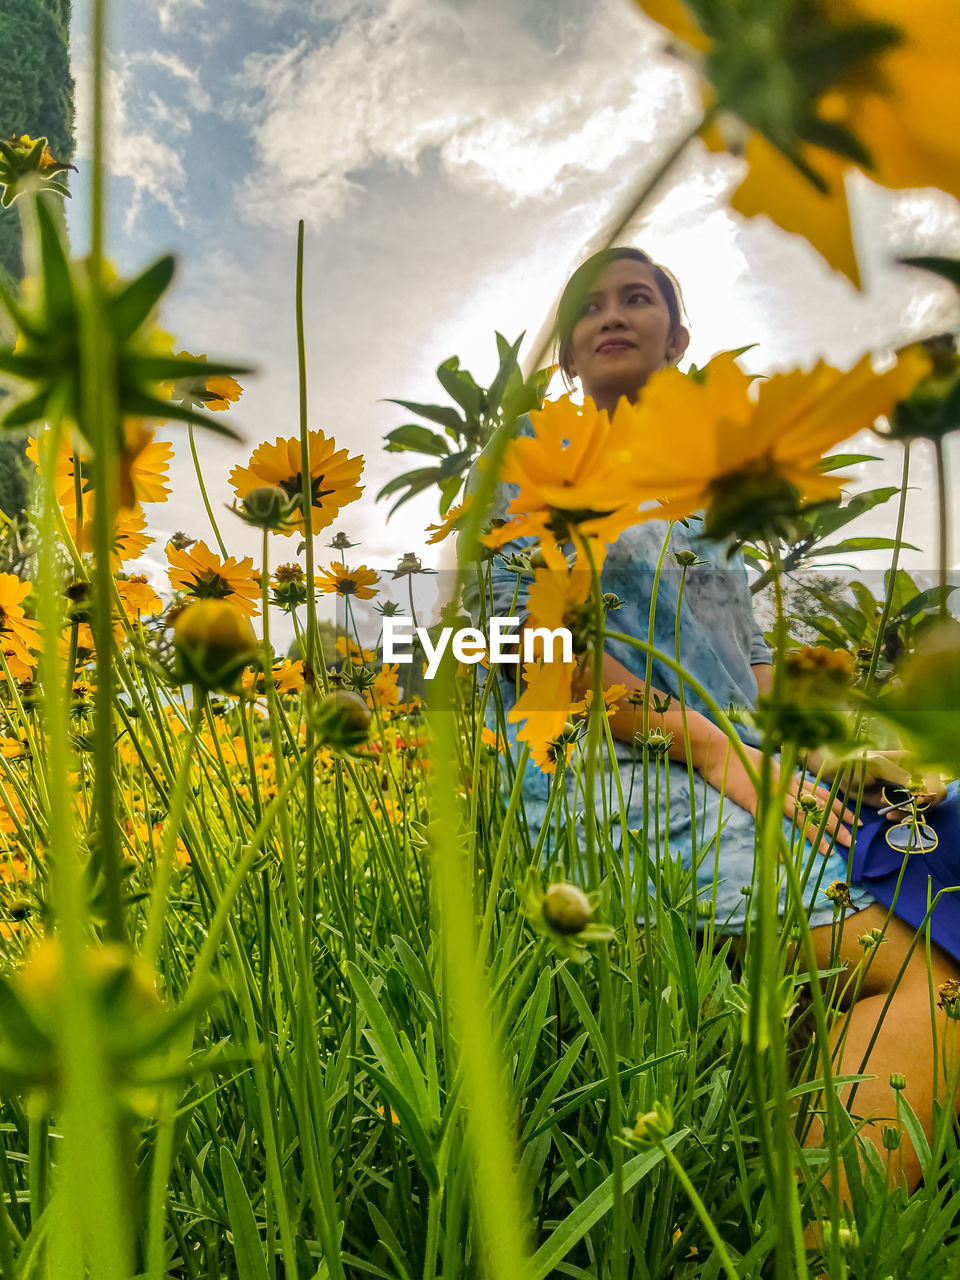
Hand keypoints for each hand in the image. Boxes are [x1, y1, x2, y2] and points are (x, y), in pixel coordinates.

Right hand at [698, 737, 860, 856]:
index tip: (855, 821)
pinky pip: (769, 823)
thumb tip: (791, 787)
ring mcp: (770, 792)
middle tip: (852, 840)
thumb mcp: (766, 764)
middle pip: (817, 805)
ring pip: (801, 815)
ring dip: (816, 834)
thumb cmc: (738, 756)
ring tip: (830, 850)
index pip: (821, 793)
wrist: (717, 750)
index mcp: (789, 776)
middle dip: (837, 824)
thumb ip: (780, 776)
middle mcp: (785, 784)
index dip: (840, 808)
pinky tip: (784, 859)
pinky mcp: (753, 801)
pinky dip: (777, 841)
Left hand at [847, 751, 948, 813]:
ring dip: (910, 813)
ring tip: (892, 814)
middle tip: (908, 809)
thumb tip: (920, 789)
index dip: (931, 792)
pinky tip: (890, 816)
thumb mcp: (878, 765)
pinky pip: (907, 814)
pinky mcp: (895, 802)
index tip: (918, 800)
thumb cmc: (856, 761)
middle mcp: (913, 776)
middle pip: (934, 795)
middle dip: (923, 805)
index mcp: (913, 761)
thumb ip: (899, 776)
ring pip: (922, 807)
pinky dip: (901, 817)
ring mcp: (905, 791)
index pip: (934, 779)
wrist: (837, 772)